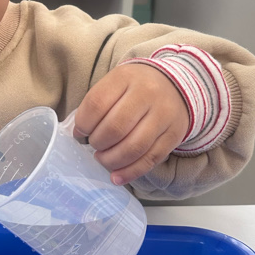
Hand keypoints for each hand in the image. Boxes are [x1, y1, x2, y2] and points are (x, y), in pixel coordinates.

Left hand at [74, 64, 189, 185]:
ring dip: (111, 160)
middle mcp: (147, 94)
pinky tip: (116, 177)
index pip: (97, 104)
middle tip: (94, 145)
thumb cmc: (135, 87)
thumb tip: (79, 133)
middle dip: (97, 143)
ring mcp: (163, 115)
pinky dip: (130, 172)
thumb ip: (96, 104)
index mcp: (125, 77)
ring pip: (133, 147)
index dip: (83, 124)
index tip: (80, 132)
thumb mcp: (115, 82)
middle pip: (115, 128)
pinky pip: (150, 159)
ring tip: (103, 159)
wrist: (175, 85)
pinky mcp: (174, 135)